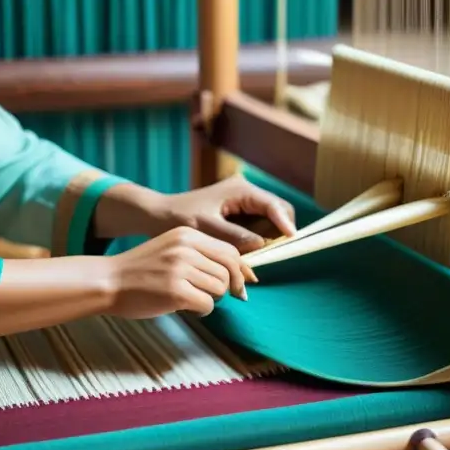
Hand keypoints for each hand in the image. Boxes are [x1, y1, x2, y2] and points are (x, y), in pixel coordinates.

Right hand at [100, 227, 255, 318]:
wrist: (108, 281)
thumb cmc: (141, 270)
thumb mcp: (170, 248)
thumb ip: (199, 254)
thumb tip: (237, 274)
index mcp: (186, 234)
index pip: (230, 251)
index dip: (239, 270)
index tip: (238, 284)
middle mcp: (186, 248)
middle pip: (229, 271)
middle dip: (227, 287)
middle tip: (215, 296)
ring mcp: (180, 269)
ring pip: (220, 288)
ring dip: (211, 299)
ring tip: (192, 299)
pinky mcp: (176, 291)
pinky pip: (207, 304)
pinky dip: (201, 310)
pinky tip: (185, 307)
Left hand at [149, 174, 297, 253]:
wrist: (158, 215)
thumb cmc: (179, 217)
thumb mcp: (207, 228)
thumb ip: (236, 236)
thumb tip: (262, 246)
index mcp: (241, 190)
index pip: (274, 205)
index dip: (285, 224)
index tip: (291, 241)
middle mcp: (246, 193)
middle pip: (277, 212)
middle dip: (277, 234)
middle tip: (269, 256)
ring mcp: (242, 203)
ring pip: (268, 223)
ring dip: (267, 241)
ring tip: (255, 260)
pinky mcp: (237, 214)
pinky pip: (256, 228)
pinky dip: (256, 242)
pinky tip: (247, 257)